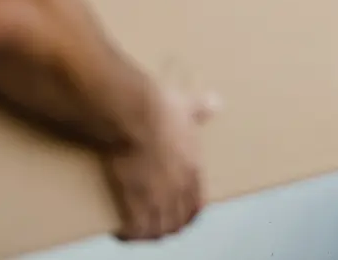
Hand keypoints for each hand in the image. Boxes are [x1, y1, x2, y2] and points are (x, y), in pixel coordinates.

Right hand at [103, 87, 220, 240]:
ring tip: (137, 232)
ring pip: (159, 229)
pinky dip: (129, 234)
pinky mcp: (135, 198)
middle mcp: (179, 186)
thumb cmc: (161, 108)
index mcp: (193, 168)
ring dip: (149, 233)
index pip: (197, 204)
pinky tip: (120, 232)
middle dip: (168, 226)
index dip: (188, 214)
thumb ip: (202, 109)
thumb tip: (216, 102)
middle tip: (154, 226)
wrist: (136, 115)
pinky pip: (137, 229)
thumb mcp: (188, 107)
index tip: (179, 217)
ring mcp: (158, 194)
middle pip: (178, 221)